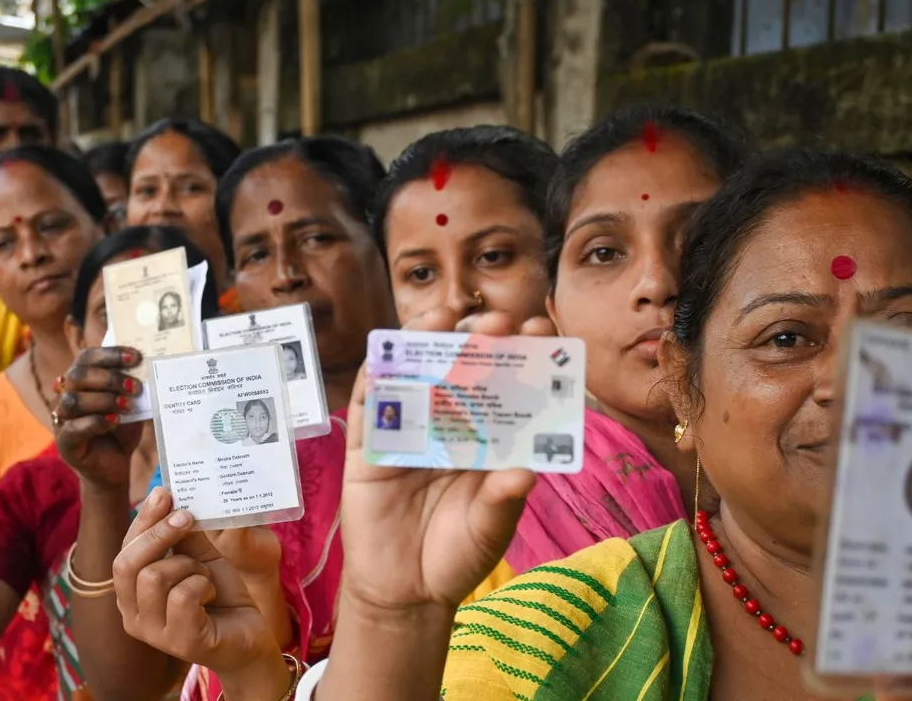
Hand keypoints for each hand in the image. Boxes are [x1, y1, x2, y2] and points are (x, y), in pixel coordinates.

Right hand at [54, 347, 144, 489]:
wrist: (115, 466)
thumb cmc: (122, 430)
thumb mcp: (130, 404)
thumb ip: (133, 387)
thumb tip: (152, 367)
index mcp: (82, 381)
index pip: (87, 357)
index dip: (109, 354)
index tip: (136, 357)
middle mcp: (66, 396)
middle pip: (78, 375)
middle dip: (110, 378)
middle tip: (135, 387)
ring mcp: (62, 419)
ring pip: (73, 400)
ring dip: (104, 400)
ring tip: (127, 405)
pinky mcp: (65, 442)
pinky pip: (73, 428)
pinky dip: (96, 422)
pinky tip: (115, 421)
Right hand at [114, 488, 284, 680]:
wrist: (252, 631)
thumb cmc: (223, 591)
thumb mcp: (202, 554)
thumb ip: (184, 531)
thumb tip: (168, 492)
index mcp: (133, 590)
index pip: (125, 549)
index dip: (142, 519)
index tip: (164, 492)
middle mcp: (133, 613)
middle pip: (126, 563)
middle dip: (158, 533)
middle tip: (189, 517)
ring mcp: (153, 632)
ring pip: (153, 577)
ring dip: (188, 566)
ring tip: (205, 576)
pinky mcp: (180, 642)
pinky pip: (181, 597)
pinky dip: (202, 586)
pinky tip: (212, 593)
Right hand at [338, 308, 548, 614]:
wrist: (406, 592)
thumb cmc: (456, 554)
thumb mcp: (489, 529)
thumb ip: (502, 501)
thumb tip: (525, 473)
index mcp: (485, 436)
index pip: (507, 385)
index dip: (524, 355)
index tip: (544, 330)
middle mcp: (447, 424)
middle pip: (462, 368)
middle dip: (478, 338)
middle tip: (498, 320)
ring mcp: (406, 431)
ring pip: (414, 373)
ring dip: (424, 341)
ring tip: (443, 318)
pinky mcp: (367, 447)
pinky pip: (368, 404)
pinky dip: (375, 375)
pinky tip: (386, 354)